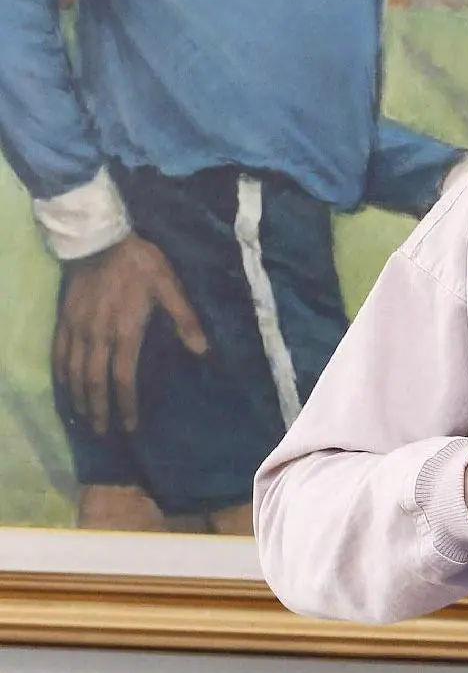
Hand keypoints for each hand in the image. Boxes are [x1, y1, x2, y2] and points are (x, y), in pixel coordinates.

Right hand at [54, 234, 208, 435]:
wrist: (99, 240)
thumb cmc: (140, 263)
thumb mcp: (170, 286)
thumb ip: (185, 319)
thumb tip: (203, 350)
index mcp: (125, 332)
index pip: (123, 378)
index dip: (125, 404)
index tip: (129, 425)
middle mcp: (97, 336)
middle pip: (95, 382)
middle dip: (98, 409)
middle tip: (101, 432)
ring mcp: (77, 329)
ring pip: (74, 372)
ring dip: (78, 397)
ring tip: (83, 417)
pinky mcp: (64, 319)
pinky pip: (59, 353)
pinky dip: (61, 375)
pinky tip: (64, 387)